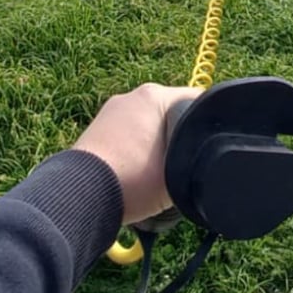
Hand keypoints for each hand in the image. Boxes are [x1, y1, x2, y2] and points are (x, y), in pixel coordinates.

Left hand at [74, 83, 202, 224]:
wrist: (82, 197)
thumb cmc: (132, 181)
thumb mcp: (178, 174)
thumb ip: (198, 162)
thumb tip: (206, 165)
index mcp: (156, 96)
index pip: (197, 100)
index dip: (209, 125)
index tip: (211, 148)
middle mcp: (132, 95)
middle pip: (172, 112)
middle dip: (181, 135)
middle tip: (186, 164)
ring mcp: (112, 111)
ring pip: (149, 124)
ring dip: (157, 143)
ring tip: (159, 172)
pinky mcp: (98, 129)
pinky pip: (129, 133)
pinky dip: (137, 149)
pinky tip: (137, 171)